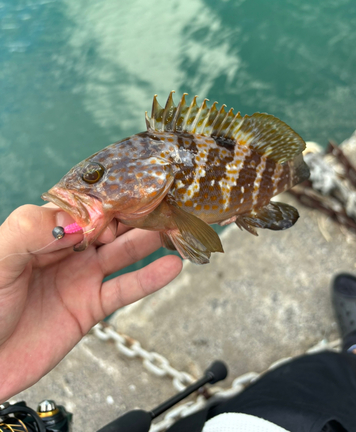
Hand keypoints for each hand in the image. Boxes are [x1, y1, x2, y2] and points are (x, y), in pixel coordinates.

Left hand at [0, 204, 181, 401]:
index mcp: (43, 231)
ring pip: (121, 253)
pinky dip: (149, 279)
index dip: (105, 203)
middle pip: (107, 226)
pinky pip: (125, 290)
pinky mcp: (89, 307)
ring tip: (174, 227)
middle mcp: (66, 251)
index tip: (125, 198)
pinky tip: (171, 267)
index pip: (82, 208)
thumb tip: (73, 218)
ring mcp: (80, 278)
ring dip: (147, 240)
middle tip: (164, 202)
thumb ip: (29, 230)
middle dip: (134, 214)